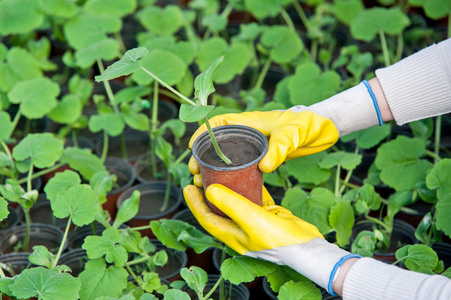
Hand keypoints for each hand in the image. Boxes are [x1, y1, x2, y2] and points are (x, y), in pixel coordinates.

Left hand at [183, 183, 356, 293]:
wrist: (308, 248)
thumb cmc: (279, 239)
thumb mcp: (251, 219)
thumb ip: (230, 204)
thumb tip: (209, 190)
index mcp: (233, 235)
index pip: (207, 218)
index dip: (195, 203)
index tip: (188, 185)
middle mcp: (241, 231)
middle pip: (218, 211)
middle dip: (208, 195)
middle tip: (202, 177)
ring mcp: (254, 224)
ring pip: (236, 204)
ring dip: (227, 190)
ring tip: (221, 174)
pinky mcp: (268, 216)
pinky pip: (255, 199)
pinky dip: (250, 188)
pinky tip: (249, 176)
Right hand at [188, 110, 338, 172]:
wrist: (321, 130)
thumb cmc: (305, 125)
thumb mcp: (292, 134)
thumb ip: (279, 148)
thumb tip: (264, 167)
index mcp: (248, 122)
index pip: (218, 123)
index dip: (202, 134)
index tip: (192, 149)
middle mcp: (246, 133)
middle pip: (217, 143)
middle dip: (203, 156)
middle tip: (195, 173)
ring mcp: (252, 146)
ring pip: (226, 156)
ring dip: (213, 168)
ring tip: (203, 183)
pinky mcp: (260, 158)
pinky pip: (239, 165)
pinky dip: (229, 175)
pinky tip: (225, 187)